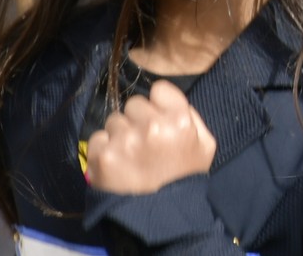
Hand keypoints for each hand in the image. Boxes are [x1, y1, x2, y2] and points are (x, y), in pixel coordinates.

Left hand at [84, 80, 216, 194]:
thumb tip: (167, 99)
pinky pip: (97, 138)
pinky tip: (115, 162)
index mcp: (179, 119)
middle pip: (133, 103)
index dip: (157, 103)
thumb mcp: (205, 143)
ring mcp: (124, 140)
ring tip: (129, 153)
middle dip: (137, 118)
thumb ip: (191, 115)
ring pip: (114, 120)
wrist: (163, 214)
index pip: (158, 89)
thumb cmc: (184, 176)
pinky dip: (104, 148)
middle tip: (142, 139)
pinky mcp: (103, 156)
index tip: (157, 117)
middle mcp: (151, 125)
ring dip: (120, 133)